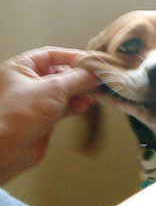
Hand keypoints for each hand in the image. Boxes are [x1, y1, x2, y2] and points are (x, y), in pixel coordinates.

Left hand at [0, 47, 96, 183]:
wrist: (8, 151)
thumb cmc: (19, 115)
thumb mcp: (54, 89)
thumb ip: (78, 78)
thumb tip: (94, 73)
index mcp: (21, 67)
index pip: (52, 54)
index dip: (72, 56)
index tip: (91, 62)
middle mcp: (28, 81)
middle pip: (61, 72)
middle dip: (79, 77)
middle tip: (95, 80)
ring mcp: (36, 100)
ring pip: (65, 90)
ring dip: (80, 92)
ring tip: (93, 95)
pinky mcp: (44, 116)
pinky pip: (65, 105)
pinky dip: (77, 104)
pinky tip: (86, 105)